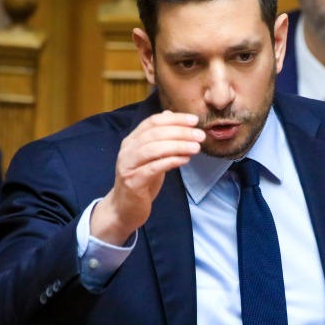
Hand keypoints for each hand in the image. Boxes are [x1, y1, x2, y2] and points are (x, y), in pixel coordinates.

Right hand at [90, 110, 203, 244]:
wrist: (124, 209)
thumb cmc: (141, 181)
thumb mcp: (151, 157)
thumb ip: (159, 137)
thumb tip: (170, 115)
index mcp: (132, 140)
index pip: (153, 121)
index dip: (174, 119)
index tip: (194, 120)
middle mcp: (127, 150)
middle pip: (154, 134)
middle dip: (180, 132)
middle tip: (200, 135)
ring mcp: (128, 165)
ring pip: (153, 149)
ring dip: (177, 146)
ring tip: (196, 148)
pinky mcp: (133, 182)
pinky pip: (153, 168)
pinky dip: (170, 162)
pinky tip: (184, 160)